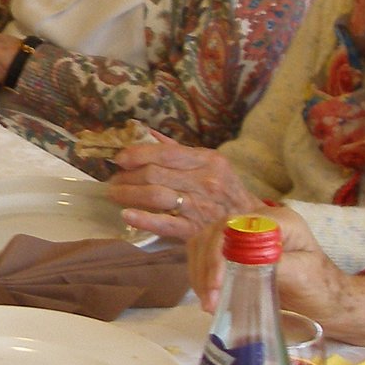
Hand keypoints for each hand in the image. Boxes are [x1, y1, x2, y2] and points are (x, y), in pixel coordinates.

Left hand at [103, 137, 255, 248]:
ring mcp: (201, 207)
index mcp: (209, 160)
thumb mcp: (210, 164)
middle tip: (113, 180)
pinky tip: (126, 215)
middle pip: (155, 174)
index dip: (138, 154)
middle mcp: (206, 181)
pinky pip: (165, 223)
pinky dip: (144, 219)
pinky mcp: (196, 230)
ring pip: (155, 196)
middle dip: (128, 176)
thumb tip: (147, 134)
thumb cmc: (225, 190)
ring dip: (129, 194)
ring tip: (114, 194)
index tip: (119, 158)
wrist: (251, 225)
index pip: (166, 153)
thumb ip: (179, 150)